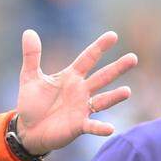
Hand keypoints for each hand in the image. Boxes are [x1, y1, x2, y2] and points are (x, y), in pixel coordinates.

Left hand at [15, 30, 136, 154]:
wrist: (27, 130)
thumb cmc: (31, 103)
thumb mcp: (29, 77)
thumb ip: (31, 55)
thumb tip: (28, 31)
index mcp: (71, 77)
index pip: (88, 58)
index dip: (99, 47)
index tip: (112, 35)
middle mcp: (81, 91)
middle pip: (102, 77)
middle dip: (117, 68)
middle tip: (133, 58)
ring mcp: (82, 108)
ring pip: (103, 100)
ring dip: (114, 97)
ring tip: (127, 91)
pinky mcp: (79, 126)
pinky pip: (92, 126)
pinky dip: (101, 127)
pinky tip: (109, 128)